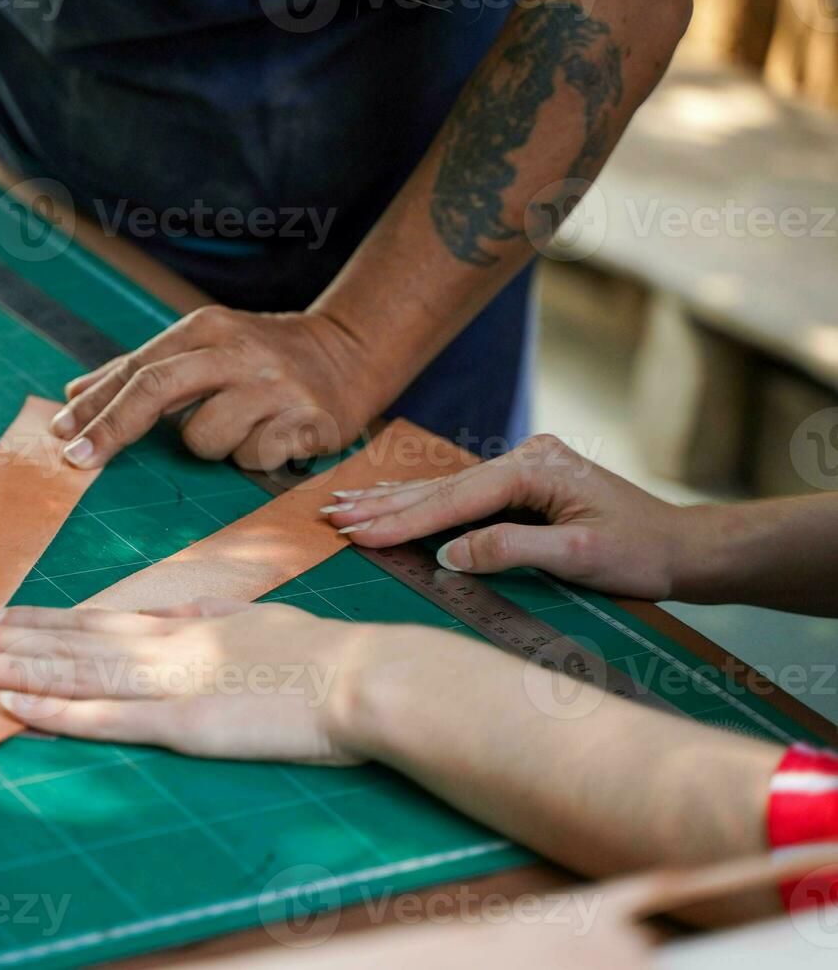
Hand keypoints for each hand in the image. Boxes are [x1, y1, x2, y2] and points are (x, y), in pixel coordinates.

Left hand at [0, 599, 435, 764]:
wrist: (363, 677)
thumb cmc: (320, 653)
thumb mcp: (259, 616)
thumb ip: (212, 613)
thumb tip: (182, 605)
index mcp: (179, 623)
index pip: (87, 619)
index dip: (31, 618)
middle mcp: (160, 644)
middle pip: (63, 638)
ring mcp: (166, 681)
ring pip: (69, 668)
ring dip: (7, 662)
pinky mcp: (181, 722)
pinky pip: (103, 714)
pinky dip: (52, 706)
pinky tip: (10, 699)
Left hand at [48, 306, 378, 470]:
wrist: (349, 353)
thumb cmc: (260, 357)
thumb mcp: (203, 345)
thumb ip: (141, 369)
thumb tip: (73, 392)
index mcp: (206, 329)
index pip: (136, 369)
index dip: (94, 405)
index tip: (59, 435)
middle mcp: (237, 352)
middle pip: (155, 390)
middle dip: (110, 429)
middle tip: (78, 461)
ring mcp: (273, 387)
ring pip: (204, 438)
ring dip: (209, 446)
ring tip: (238, 428)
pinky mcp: (307, 421)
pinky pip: (253, 458)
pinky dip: (252, 457)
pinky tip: (271, 437)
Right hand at [323, 434, 693, 598]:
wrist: (683, 547)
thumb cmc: (640, 553)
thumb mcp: (579, 558)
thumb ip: (512, 550)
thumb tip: (452, 554)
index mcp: (534, 468)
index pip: (455, 500)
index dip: (403, 521)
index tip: (358, 533)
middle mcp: (525, 457)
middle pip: (441, 487)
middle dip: (384, 505)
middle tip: (332, 516)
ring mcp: (523, 467)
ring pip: (445, 488)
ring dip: (394, 501)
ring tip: (346, 505)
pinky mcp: (524, 483)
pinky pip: (461, 495)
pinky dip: (422, 503)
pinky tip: (391, 502)